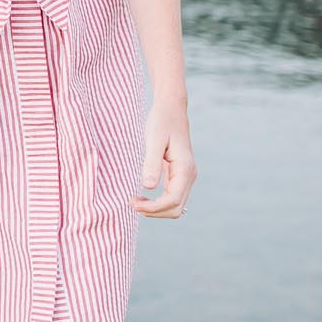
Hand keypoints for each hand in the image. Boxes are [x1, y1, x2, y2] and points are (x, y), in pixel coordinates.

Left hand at [135, 96, 195, 217]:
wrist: (171, 109)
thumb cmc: (161, 122)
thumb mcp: (153, 140)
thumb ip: (151, 163)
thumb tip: (147, 187)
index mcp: (184, 169)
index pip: (172, 200)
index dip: (153, 208)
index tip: (133, 203)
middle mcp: (189, 176)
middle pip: (176, 208)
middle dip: (154, 211)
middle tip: (132, 203)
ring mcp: (186, 176)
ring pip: (175, 206)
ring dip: (156, 209)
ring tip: (135, 201)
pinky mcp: (180, 175)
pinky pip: (172, 197)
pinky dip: (159, 202)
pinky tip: (143, 196)